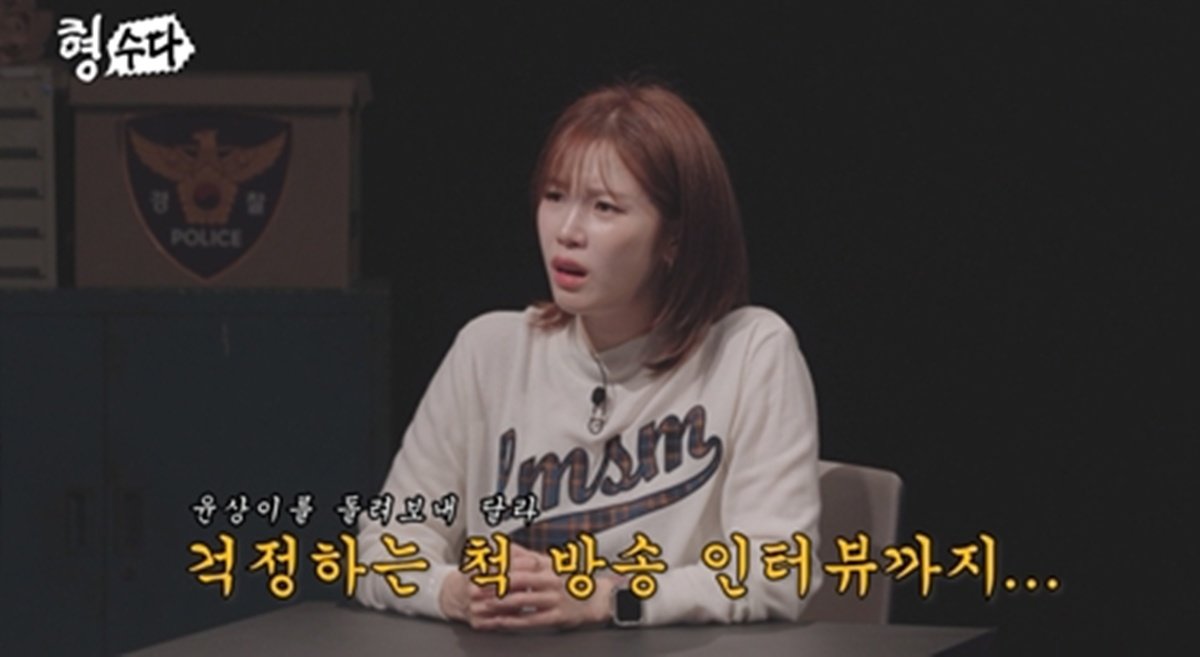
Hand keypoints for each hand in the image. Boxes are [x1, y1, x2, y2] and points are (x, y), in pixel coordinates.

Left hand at [443, 543, 616, 630]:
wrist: (597, 600)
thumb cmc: (570, 582)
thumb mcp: (550, 563)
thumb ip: (527, 556)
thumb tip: (505, 546)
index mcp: (547, 567)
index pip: (518, 565)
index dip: (497, 569)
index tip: (480, 572)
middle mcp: (550, 581)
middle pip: (517, 582)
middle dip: (494, 586)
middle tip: (475, 589)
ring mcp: (553, 600)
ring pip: (521, 602)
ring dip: (499, 604)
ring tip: (482, 606)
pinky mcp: (556, 617)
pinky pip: (530, 620)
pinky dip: (512, 621)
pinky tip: (500, 622)